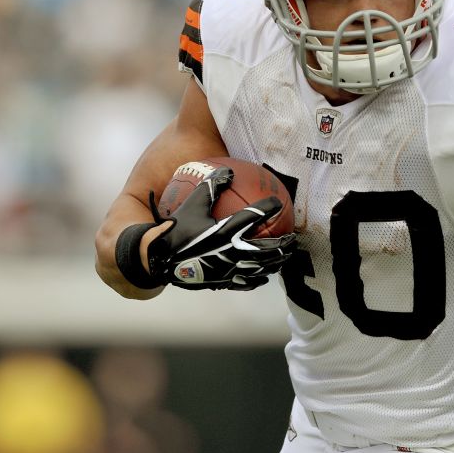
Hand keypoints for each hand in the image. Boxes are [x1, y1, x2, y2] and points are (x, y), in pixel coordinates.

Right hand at [145, 165, 295, 289]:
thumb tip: (227, 170)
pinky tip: (264, 275)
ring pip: (261, 267)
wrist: (160, 260)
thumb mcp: (192, 205)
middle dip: (284, 244)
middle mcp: (231, 251)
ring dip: (276, 262)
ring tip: (286, 256)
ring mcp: (229, 269)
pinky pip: (247, 281)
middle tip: (293, 238)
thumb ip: (210, 187)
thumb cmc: (176, 230)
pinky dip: (259, 277)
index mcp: (225, 230)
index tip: (278, 202)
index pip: (254, 216)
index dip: (268, 208)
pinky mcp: (224, 281)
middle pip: (267, 249)